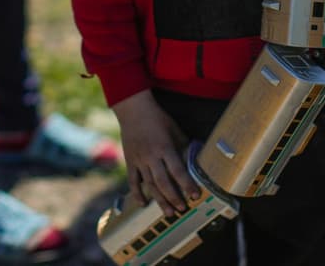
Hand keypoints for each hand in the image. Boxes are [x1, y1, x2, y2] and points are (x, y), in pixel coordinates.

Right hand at [111, 90, 199, 216]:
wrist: (133, 110)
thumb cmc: (157, 118)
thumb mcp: (174, 129)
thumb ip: (183, 145)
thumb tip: (194, 157)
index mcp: (165, 148)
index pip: (178, 170)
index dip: (187, 184)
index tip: (195, 195)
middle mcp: (151, 156)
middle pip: (163, 182)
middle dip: (174, 197)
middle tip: (182, 208)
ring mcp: (139, 160)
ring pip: (149, 184)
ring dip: (159, 199)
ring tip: (168, 212)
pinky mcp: (129, 161)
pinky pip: (133, 180)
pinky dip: (137, 193)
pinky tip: (143, 203)